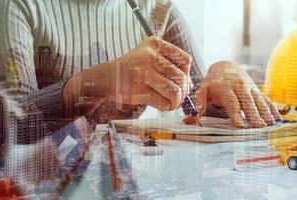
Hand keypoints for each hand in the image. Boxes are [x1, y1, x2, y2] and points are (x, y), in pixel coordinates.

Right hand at [65, 36, 192, 112]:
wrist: (106, 78)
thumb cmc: (134, 70)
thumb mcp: (150, 56)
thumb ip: (170, 65)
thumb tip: (190, 85)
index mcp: (154, 44)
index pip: (185, 60)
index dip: (187, 73)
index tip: (180, 80)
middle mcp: (149, 55)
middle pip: (181, 77)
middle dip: (183, 91)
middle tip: (178, 96)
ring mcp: (142, 73)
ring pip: (174, 91)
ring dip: (177, 101)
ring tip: (173, 103)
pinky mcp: (137, 91)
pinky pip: (163, 102)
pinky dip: (168, 107)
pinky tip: (164, 106)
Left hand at [193, 61, 281, 127]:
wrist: (225, 67)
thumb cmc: (212, 83)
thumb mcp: (203, 91)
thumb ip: (199, 105)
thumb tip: (189, 120)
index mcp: (225, 87)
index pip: (232, 102)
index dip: (236, 114)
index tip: (240, 125)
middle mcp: (240, 86)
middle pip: (248, 102)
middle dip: (255, 115)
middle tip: (260, 126)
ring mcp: (250, 88)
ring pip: (259, 101)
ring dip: (266, 113)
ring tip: (271, 124)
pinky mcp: (257, 90)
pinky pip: (266, 99)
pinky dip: (272, 108)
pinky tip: (278, 118)